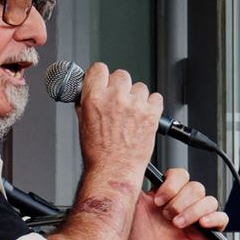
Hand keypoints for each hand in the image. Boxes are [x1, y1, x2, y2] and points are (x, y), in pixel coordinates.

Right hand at [76, 63, 159, 178]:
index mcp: (94, 98)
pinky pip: (156, 98)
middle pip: (121, 75)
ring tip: (132, 114)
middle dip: (121, 87)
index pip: (99, 69)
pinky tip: (144, 115)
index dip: (102, 75)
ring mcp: (135, 105)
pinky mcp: (151, 114)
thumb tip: (89, 90)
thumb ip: (87, 102)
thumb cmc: (98, 152)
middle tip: (120, 101)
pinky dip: (152, 105)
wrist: (114, 170)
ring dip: (137, 97)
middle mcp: (115, 98)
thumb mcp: (83, 122)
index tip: (104, 81)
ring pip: (140, 87)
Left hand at [127, 167, 229, 239]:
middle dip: (180, 201)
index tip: (158, 200)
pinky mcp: (205, 233)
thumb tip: (137, 164)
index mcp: (166, 192)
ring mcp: (194, 217)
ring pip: (209, 201)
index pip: (180, 175)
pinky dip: (214, 218)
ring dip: (193, 211)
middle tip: (166, 215)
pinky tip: (200, 224)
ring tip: (177, 224)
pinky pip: (222, 218)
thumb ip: (137, 183)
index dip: (172, 185)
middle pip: (196, 187)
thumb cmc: (133, 236)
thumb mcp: (131, 203)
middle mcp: (182, 203)